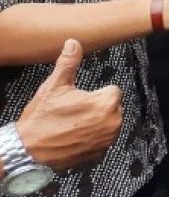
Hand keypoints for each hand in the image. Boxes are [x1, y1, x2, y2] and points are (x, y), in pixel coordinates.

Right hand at [16, 39, 121, 170]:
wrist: (27, 150)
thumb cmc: (41, 118)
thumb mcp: (54, 86)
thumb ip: (68, 62)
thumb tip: (74, 42)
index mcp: (106, 103)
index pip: (113, 90)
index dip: (95, 93)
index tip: (79, 99)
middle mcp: (113, 122)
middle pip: (112, 107)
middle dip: (97, 107)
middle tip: (73, 112)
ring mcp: (107, 140)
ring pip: (108, 123)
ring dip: (95, 122)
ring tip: (72, 125)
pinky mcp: (100, 154)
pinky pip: (101, 139)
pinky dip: (91, 138)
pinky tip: (74, 137)